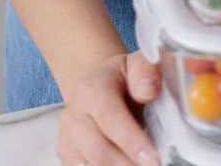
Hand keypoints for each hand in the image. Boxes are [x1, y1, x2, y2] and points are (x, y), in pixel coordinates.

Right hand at [55, 50, 161, 165]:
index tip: (153, 158)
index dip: (133, 141)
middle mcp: (75, 114)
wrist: (98, 88)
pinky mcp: (67, 155)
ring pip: (92, 165)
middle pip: (100, 152)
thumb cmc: (123, 80)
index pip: (111, 118)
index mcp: (93, 88)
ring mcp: (68, 138)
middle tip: (153, 165)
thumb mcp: (139, 65)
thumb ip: (147, 71)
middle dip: (129, 164)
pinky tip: (125, 163)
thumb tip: (149, 90)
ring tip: (140, 164)